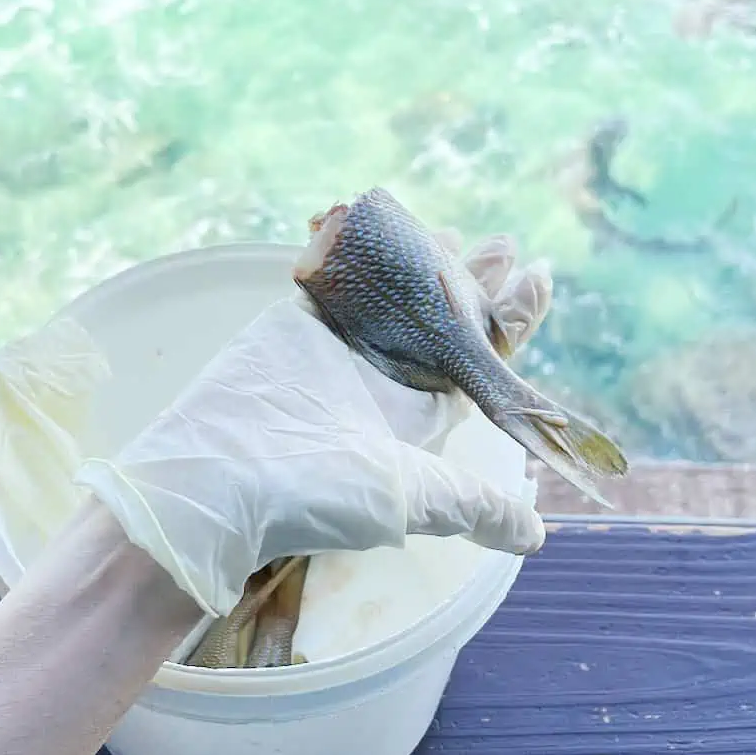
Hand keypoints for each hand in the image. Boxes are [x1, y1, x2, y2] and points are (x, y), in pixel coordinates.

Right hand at [75, 233, 553, 616]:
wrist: (217, 478)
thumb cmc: (318, 492)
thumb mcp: (411, 498)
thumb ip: (472, 506)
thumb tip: (537, 535)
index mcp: (415, 417)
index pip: (477, 364)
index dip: (511, 323)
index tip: (538, 280)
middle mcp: (380, 380)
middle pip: (440, 322)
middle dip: (475, 283)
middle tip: (505, 244)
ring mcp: (338, 347)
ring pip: (391, 293)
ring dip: (421, 260)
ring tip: (452, 229)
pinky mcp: (296, 321)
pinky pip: (334, 276)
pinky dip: (353, 250)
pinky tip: (376, 218)